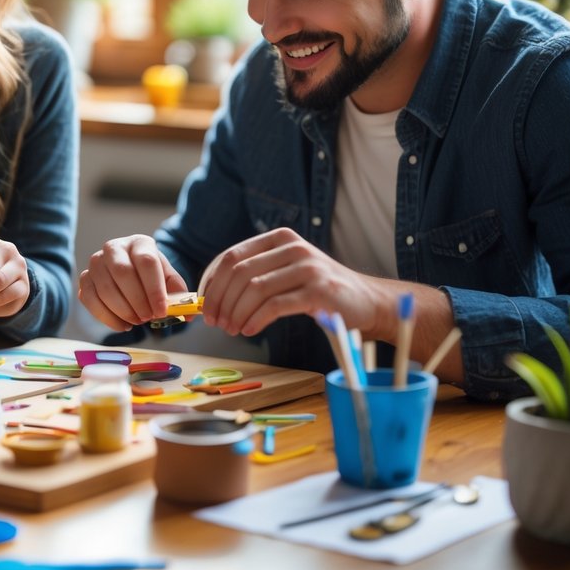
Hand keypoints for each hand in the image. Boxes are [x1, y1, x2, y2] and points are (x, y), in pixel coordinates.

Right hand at [78, 234, 188, 329]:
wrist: (130, 270)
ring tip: (138, 321)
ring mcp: (96, 263)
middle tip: (148, 318)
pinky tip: (123, 325)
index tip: (161, 311)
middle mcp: (113, 247)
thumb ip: (178, 293)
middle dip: (137, 301)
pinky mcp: (85, 279)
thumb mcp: (167, 278)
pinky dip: (107, 317)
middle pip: (123, 273)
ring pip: (105, 288)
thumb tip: (188, 314)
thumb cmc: (150, 275)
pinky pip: (90, 300)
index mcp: (139, 243)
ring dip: (123, 311)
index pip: (146, 261)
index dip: (154, 289)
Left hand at [201, 228, 389, 335]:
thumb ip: (255, 275)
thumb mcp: (284, 273)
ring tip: (232, 329)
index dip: (212, 282)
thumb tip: (212, 296)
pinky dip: (256, 319)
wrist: (366, 302)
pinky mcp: (319, 291)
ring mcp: (308, 267)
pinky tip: (248, 330)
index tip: (203, 305)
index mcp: (279, 238)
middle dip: (221, 300)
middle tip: (215, 322)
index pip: (232, 257)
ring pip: (255, 289)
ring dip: (236, 312)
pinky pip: (276, 306)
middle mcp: (293, 247)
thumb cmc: (317, 291)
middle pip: (240, 272)